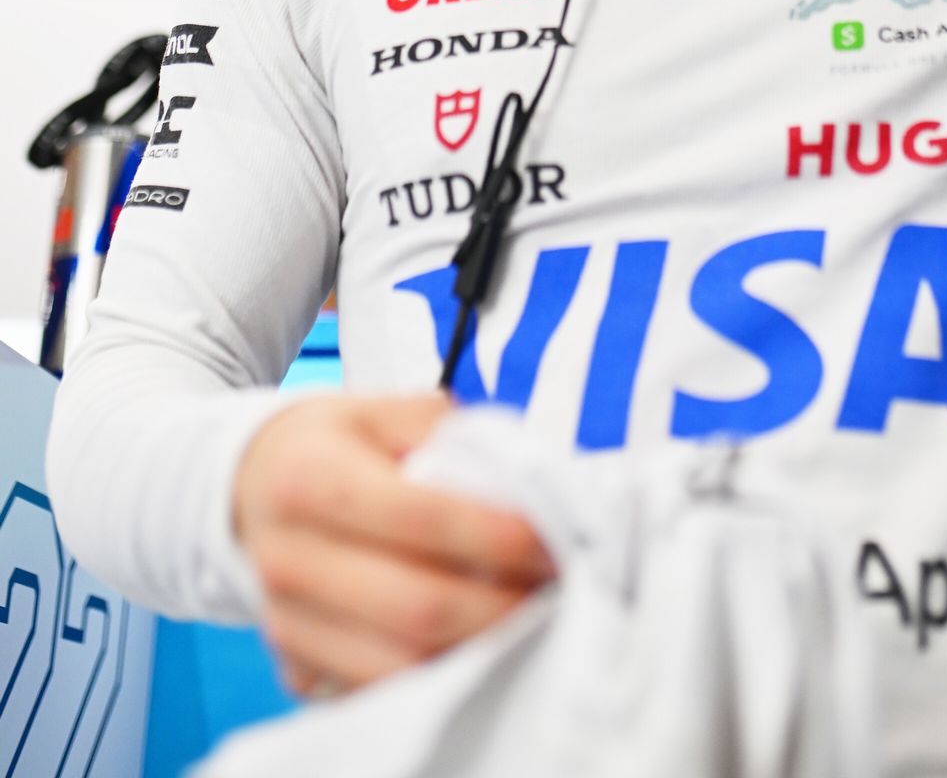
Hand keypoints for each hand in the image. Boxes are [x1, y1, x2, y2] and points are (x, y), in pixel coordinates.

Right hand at [233, 392, 554, 698]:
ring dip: (477, 652)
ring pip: (400, 667)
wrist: (238, 488)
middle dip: (502, 608)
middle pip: (417, 608)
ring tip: (527, 622)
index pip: (421, 517)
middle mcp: (292, 559)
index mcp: (312, 479)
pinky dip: (435, 678)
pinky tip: (476, 646)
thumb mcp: (375, 409)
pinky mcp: (296, 669)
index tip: (550, 538)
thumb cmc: (323, 446)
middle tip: (554, 590)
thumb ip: (444, 430)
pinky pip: (377, 692)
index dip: (496, 534)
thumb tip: (516, 472)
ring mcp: (290, 624)